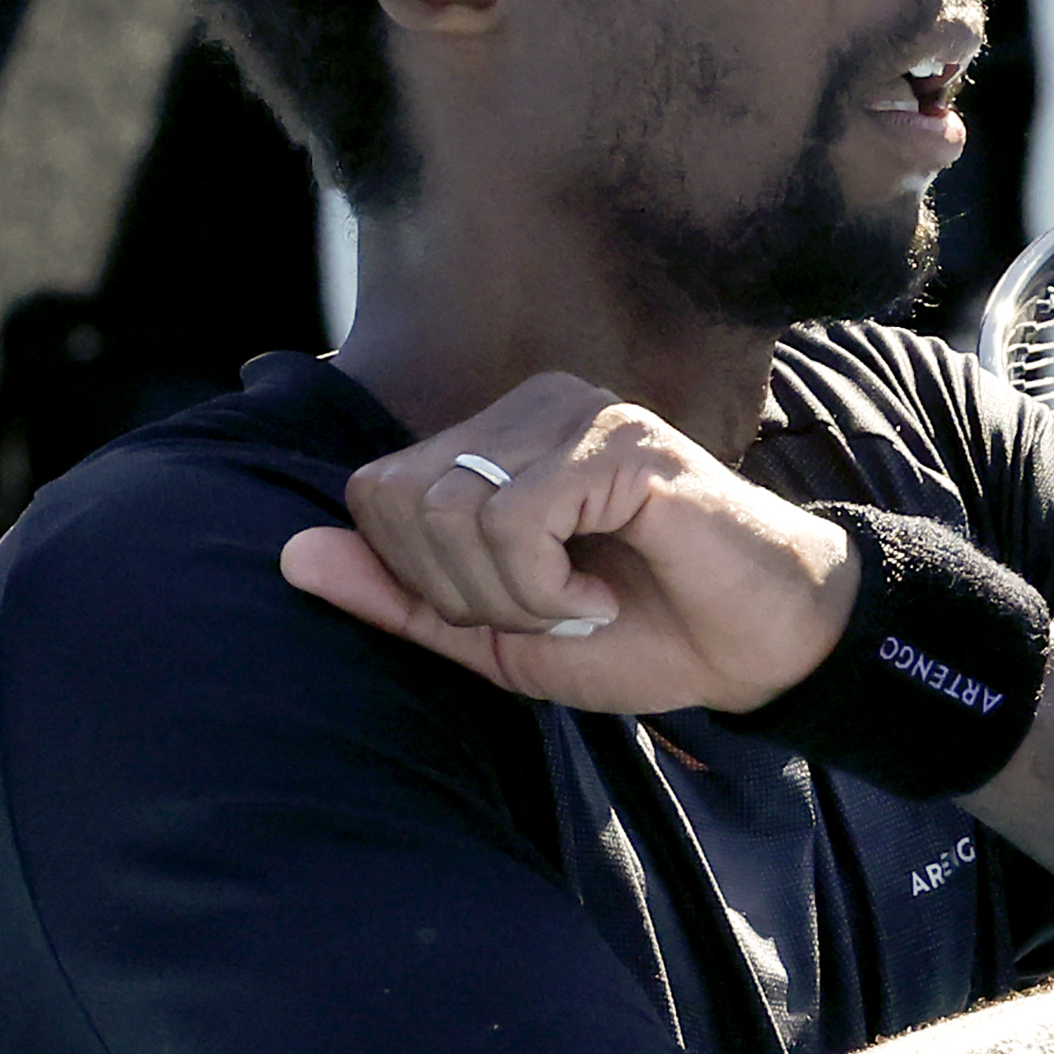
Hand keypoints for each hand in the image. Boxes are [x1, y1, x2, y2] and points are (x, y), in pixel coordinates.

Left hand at [279, 373, 856, 715]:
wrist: (762, 649)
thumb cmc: (645, 633)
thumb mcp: (499, 636)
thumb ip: (400, 597)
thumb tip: (291, 556)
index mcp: (495, 436)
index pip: (374, 492)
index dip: (424, 580)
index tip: (516, 609)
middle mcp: (530, 404)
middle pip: (401, 501)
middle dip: (466, 593)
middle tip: (552, 611)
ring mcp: (577, 412)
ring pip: (453, 510)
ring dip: (512, 596)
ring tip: (584, 601)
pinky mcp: (617, 440)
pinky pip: (515, 518)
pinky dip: (546, 587)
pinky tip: (605, 592)